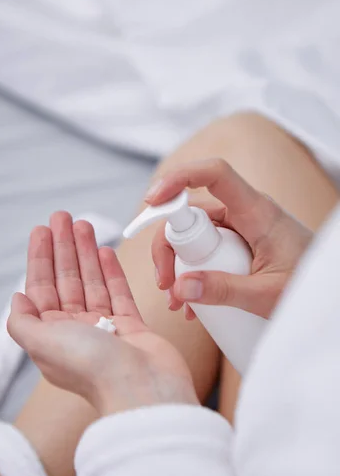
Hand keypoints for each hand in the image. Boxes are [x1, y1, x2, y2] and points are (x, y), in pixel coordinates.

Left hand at [7, 212, 197, 414]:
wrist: (143, 390)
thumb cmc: (92, 368)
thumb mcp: (42, 343)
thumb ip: (24, 321)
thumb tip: (17, 298)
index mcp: (51, 336)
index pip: (42, 288)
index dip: (40, 258)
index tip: (42, 230)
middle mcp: (76, 331)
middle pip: (67, 280)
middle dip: (63, 248)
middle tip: (63, 217)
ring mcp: (105, 328)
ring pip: (92, 282)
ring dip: (86, 253)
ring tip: (84, 224)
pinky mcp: (131, 327)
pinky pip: (118, 293)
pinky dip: (110, 272)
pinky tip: (105, 251)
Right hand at [146, 159, 311, 318]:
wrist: (329, 291)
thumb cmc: (308, 286)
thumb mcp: (266, 294)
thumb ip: (224, 290)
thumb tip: (179, 287)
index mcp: (257, 212)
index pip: (215, 174)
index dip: (180, 178)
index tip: (153, 201)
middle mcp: (245, 213)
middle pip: (192, 212)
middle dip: (169, 246)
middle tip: (165, 283)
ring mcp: (241, 228)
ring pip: (195, 234)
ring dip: (178, 264)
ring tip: (177, 300)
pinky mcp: (239, 243)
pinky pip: (206, 249)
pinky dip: (193, 272)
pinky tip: (191, 302)